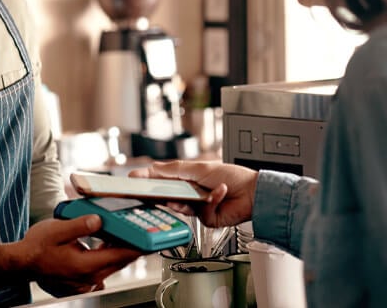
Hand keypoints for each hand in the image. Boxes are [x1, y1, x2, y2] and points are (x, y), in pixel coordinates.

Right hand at [20, 216, 141, 295]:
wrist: (22, 263)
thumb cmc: (36, 247)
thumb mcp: (57, 229)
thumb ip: (80, 225)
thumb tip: (99, 220)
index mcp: (86, 265)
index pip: (121, 255)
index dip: (139, 246)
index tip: (152, 237)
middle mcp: (89, 277)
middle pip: (120, 261)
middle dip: (133, 245)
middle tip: (144, 229)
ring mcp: (86, 281)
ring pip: (112, 264)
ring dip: (120, 249)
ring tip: (126, 231)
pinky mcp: (83, 280)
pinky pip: (103, 267)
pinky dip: (109, 254)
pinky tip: (107, 241)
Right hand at [129, 160, 257, 227]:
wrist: (254, 193)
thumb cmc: (233, 176)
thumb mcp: (200, 168)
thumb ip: (175, 169)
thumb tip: (153, 168)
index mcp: (187, 178)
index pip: (162, 179)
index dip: (147, 180)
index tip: (132, 180)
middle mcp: (190, 193)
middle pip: (167, 195)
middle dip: (160, 194)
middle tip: (147, 193)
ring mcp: (197, 207)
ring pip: (180, 207)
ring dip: (186, 200)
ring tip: (192, 194)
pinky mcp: (206, 219)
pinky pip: (200, 213)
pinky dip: (211, 201)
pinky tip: (219, 192)